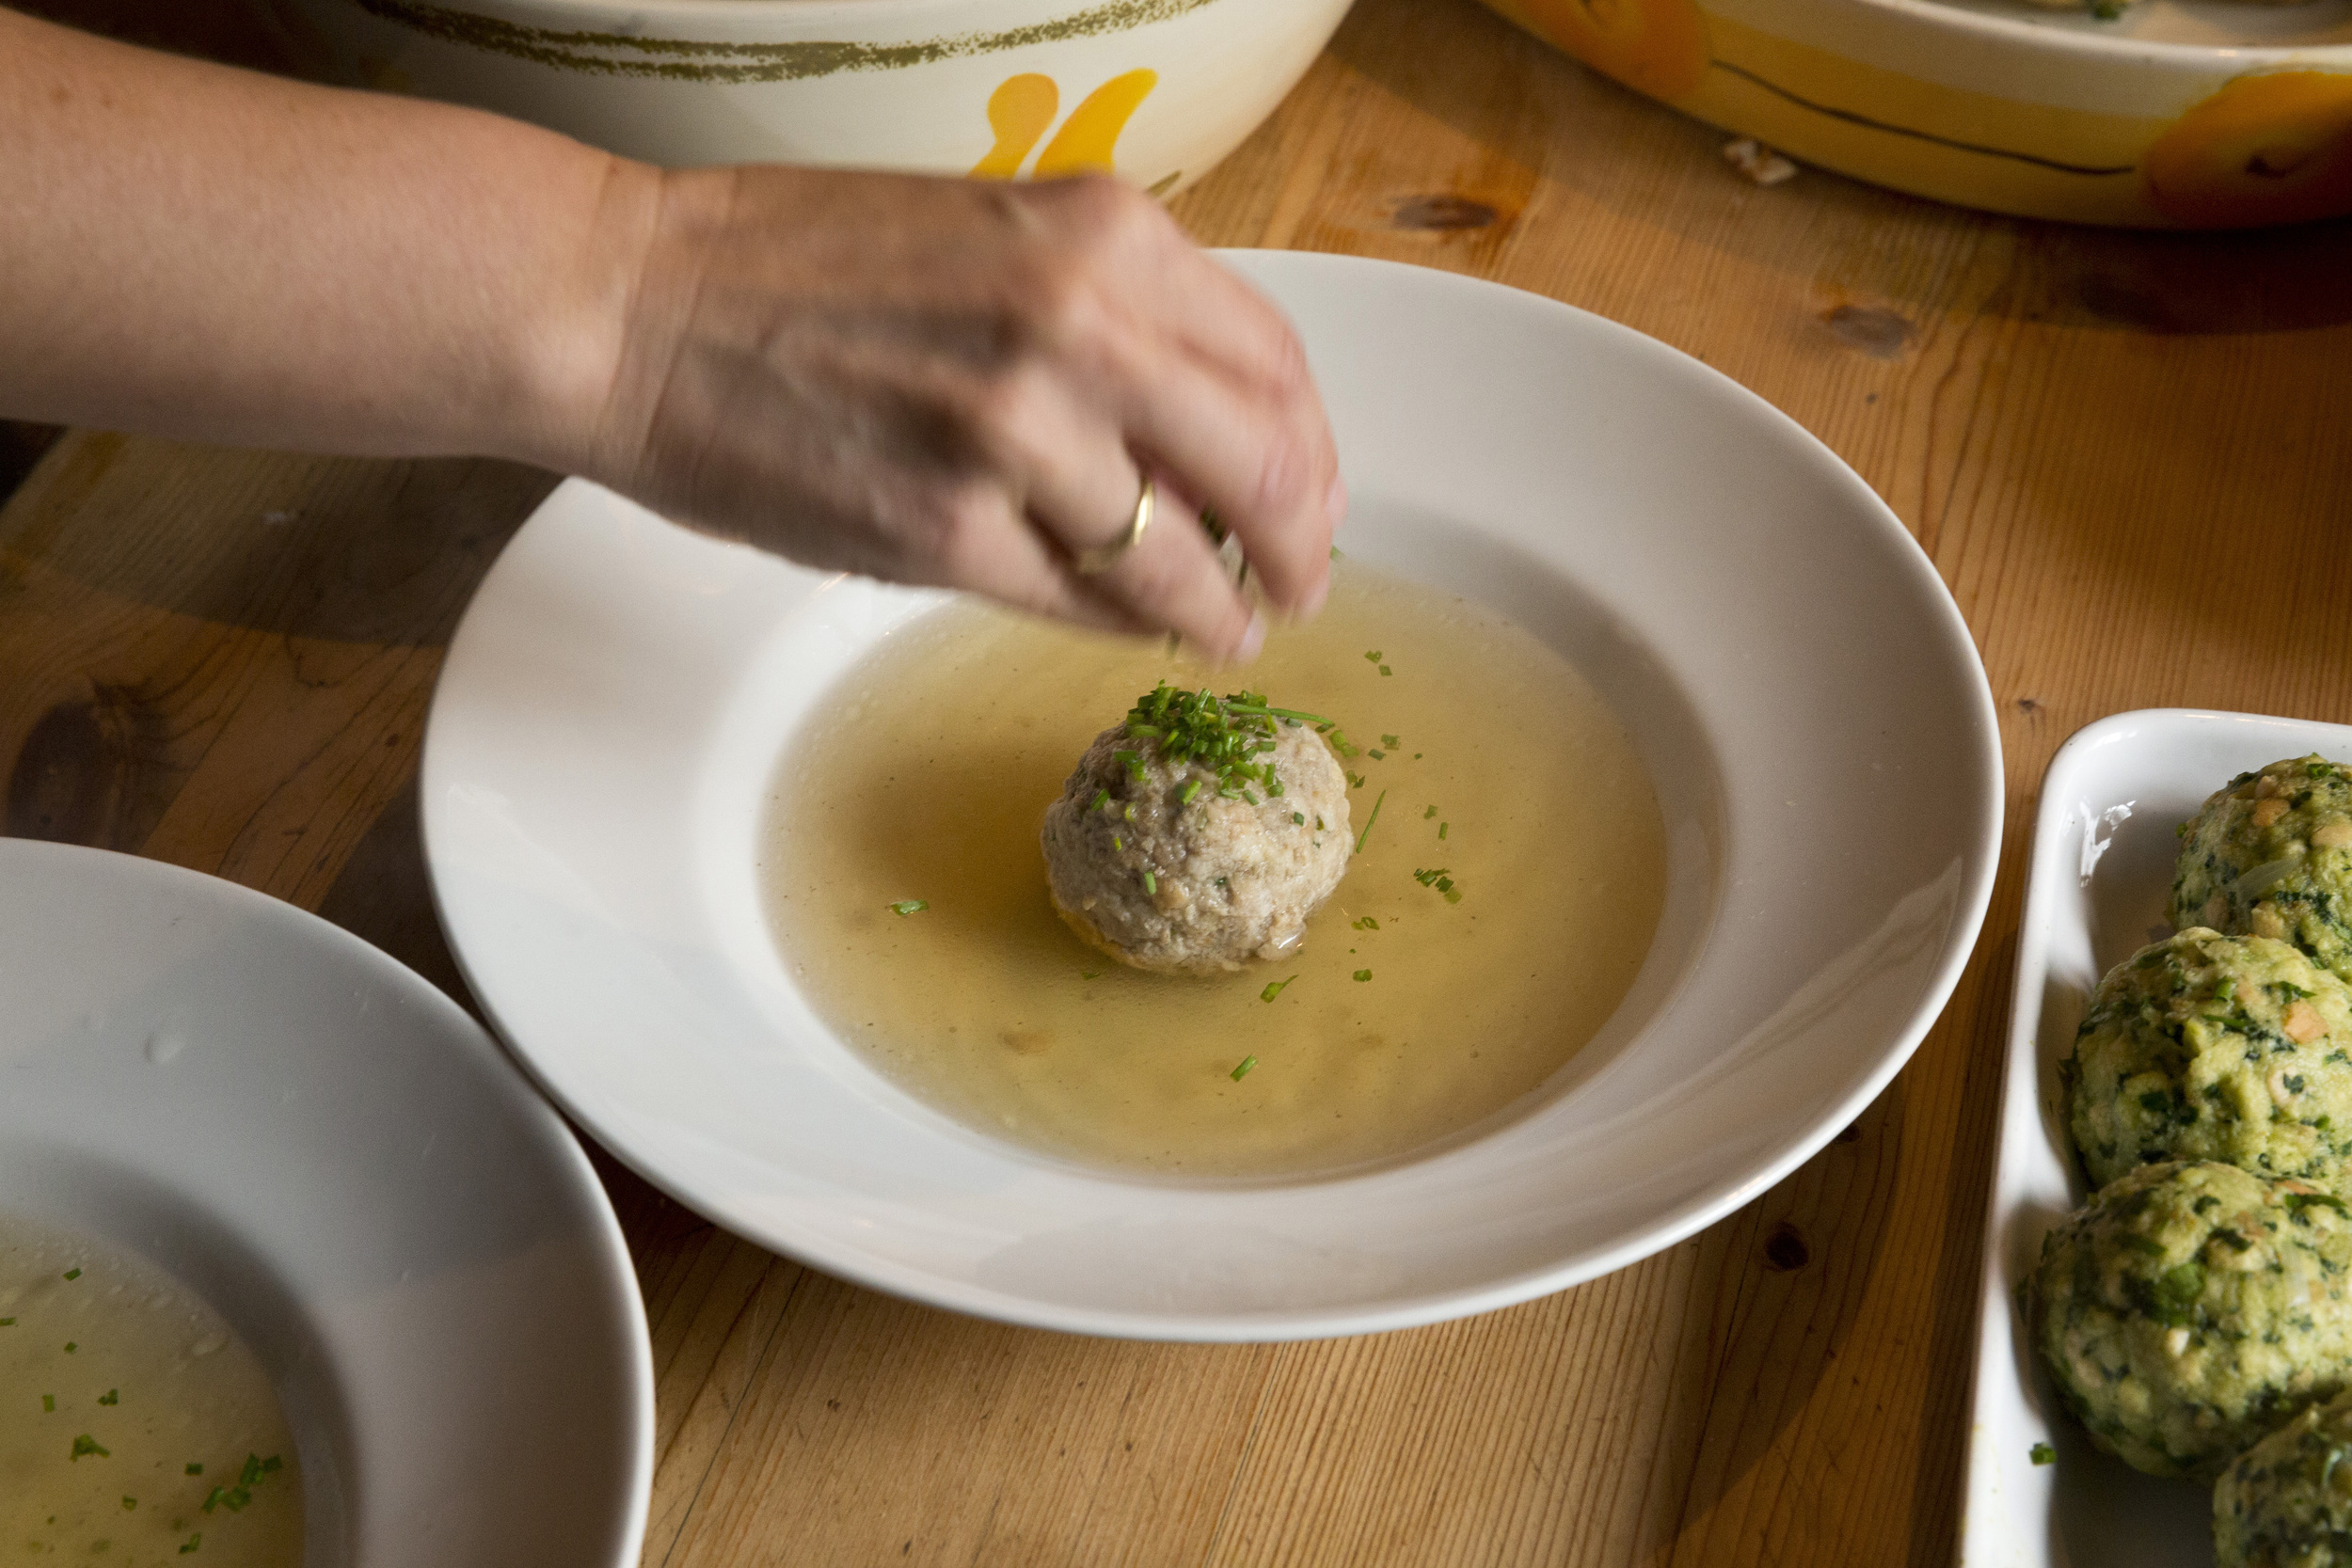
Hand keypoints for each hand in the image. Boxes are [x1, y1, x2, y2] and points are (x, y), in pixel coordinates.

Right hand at [572, 165, 1342, 658]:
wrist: (633, 305)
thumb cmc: (799, 269)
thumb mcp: (993, 237)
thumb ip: (1115, 314)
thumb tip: (1220, 431)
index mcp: (1102, 234)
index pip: (1275, 362)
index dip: (1314, 452)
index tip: (1312, 499)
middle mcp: (1078, 323)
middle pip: (1266, 467)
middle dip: (1301, 545)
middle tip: (1302, 587)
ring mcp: (1015, 433)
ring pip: (1183, 558)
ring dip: (1220, 610)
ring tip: (1226, 630)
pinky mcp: (947, 532)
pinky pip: (1084, 603)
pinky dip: (1124, 625)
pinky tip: (1133, 628)